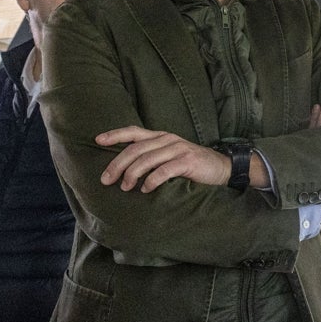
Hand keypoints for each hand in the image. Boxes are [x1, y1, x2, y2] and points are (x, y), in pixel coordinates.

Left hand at [96, 126, 228, 192]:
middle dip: (118, 163)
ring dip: (133, 173)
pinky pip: (165, 170)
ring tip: (125, 187)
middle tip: (106, 179)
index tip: (98, 140)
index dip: (115, 135)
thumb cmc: (192, 166)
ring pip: (148, 158)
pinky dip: (152, 180)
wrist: (222, 168)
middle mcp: (168, 139)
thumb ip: (152, 158)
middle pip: (136, 148)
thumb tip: (124, 170)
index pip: (134, 132)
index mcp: (161, 137)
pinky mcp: (188, 161)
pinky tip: (145, 189)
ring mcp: (179, 149)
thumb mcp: (170, 157)